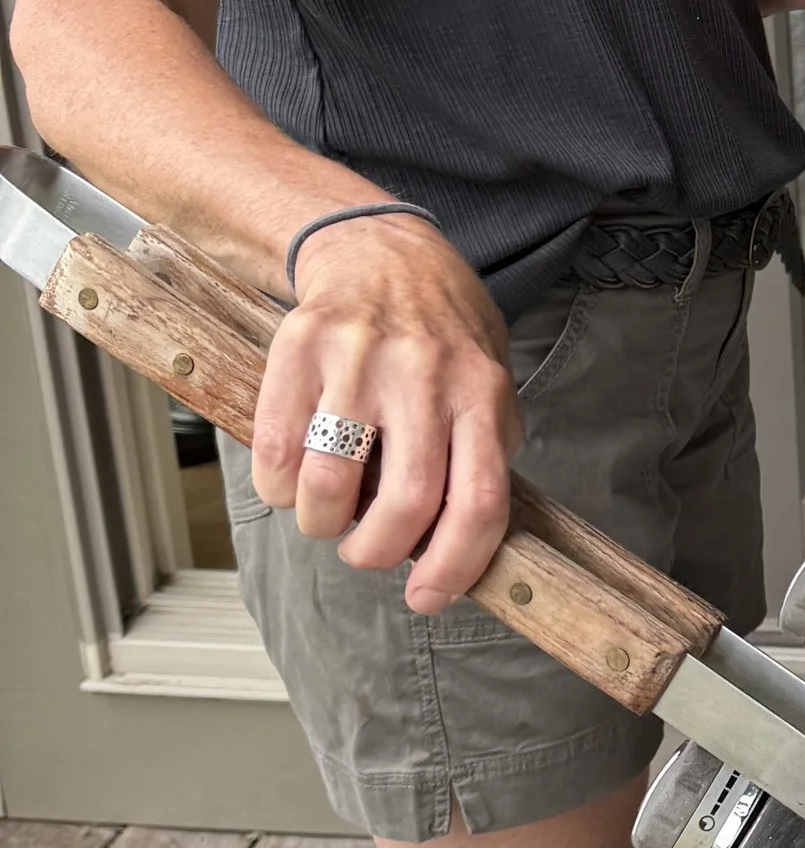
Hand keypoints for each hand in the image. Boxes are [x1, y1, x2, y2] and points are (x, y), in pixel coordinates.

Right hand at [253, 217, 521, 614]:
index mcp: (482, 394)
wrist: (382, 251)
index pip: (480, 501)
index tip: (427, 596)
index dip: (454, 565)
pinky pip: (275, 450)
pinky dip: (278, 488)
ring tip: (327, 513)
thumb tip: (453, 554)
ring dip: (322, 523)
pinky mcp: (300, 346)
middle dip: (377, 552)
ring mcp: (361, 359)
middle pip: (406, 502)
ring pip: (330, 485)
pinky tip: (293, 479)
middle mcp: (426, 375)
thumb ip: (478, 461)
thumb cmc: (440, 337)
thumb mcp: (485, 389)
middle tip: (366, 552)